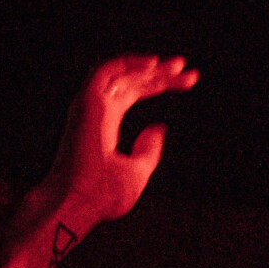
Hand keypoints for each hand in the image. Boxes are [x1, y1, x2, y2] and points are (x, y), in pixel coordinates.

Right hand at [45, 54, 191, 223]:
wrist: (79, 204)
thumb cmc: (104, 195)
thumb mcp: (137, 172)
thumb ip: (148, 150)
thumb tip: (157, 129)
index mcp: (105, 123)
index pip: (134, 92)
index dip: (160, 83)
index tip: (189, 81)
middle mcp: (96, 110)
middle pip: (131, 80)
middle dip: (160, 72)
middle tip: (186, 68)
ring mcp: (89, 105)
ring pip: (121, 73)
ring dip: (148, 66)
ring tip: (178, 65)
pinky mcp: (86, 103)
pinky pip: (105, 72)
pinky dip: (127, 63)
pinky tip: (153, 64)